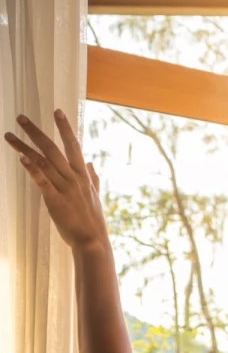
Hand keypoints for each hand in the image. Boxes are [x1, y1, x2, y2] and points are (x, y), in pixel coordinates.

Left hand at [5, 110, 107, 253]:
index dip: (65, 128)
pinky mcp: (55, 200)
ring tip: (8, 135)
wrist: (93, 241)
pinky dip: (32, 168)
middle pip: (53, 149)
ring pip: (42, 162)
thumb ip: (93, 178)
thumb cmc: (93, 221)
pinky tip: (21, 158)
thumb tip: (90, 163)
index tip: (57, 111)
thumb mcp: (95, 197)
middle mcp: (74, 178)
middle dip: (36, 131)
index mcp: (83, 176)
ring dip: (24, 147)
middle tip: (20, 117)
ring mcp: (65, 189)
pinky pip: (42, 181)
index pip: (73, 146)